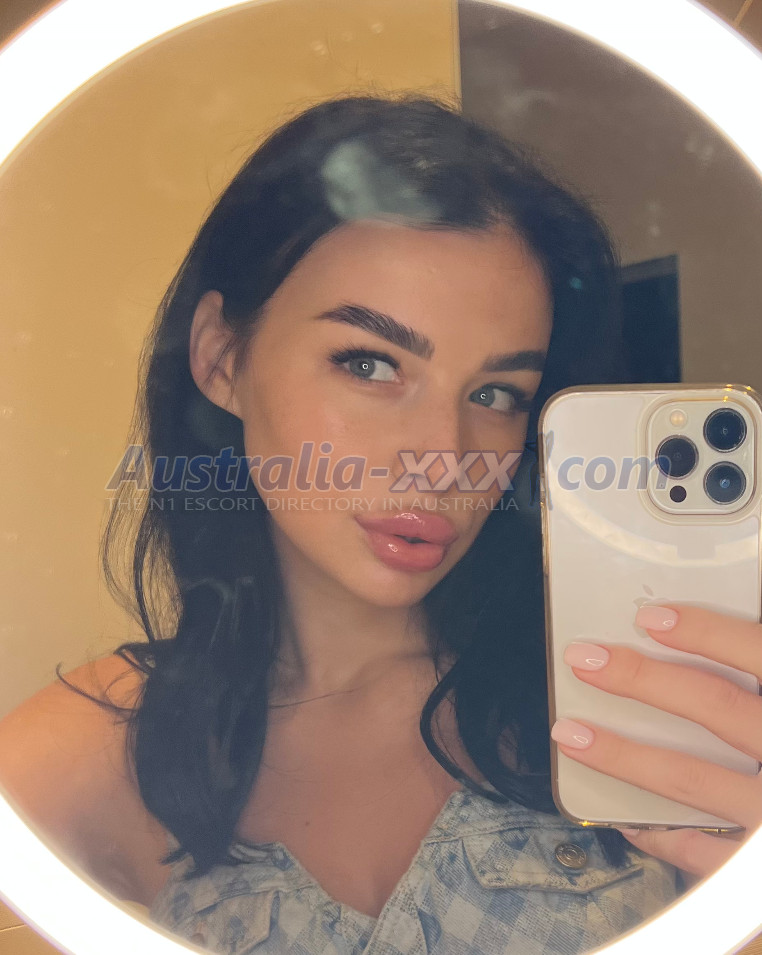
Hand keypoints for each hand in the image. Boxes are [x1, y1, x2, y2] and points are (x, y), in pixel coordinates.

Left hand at [550, 604, 761, 882]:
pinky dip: (661, 836)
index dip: (706, 633)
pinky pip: (706, 858)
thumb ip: (760, 665)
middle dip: (643, 680)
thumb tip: (736, 634)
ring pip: (694, 781)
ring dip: (626, 757)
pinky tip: (626, 819)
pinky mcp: (760, 876)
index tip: (651, 617)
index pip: (761, 654)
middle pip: (716, 708)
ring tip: (573, 734)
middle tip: (587, 660)